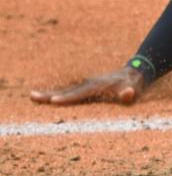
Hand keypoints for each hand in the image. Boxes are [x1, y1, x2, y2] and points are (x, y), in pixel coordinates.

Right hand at [30, 66, 145, 105]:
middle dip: (50, 94)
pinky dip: (57, 93)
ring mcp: (86, 84)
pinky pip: (70, 91)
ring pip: (66, 89)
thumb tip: (127, 93)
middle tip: (33, 96)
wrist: (134, 74)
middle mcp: (89, 83)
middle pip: (67, 90)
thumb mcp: (134, 91)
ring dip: (49, 93)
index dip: (68, 97)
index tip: (54, 101)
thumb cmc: (134, 86)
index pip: (80, 93)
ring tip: (32, 96)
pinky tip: (46, 97)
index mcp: (97, 86)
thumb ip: (130, 94)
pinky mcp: (86, 86)